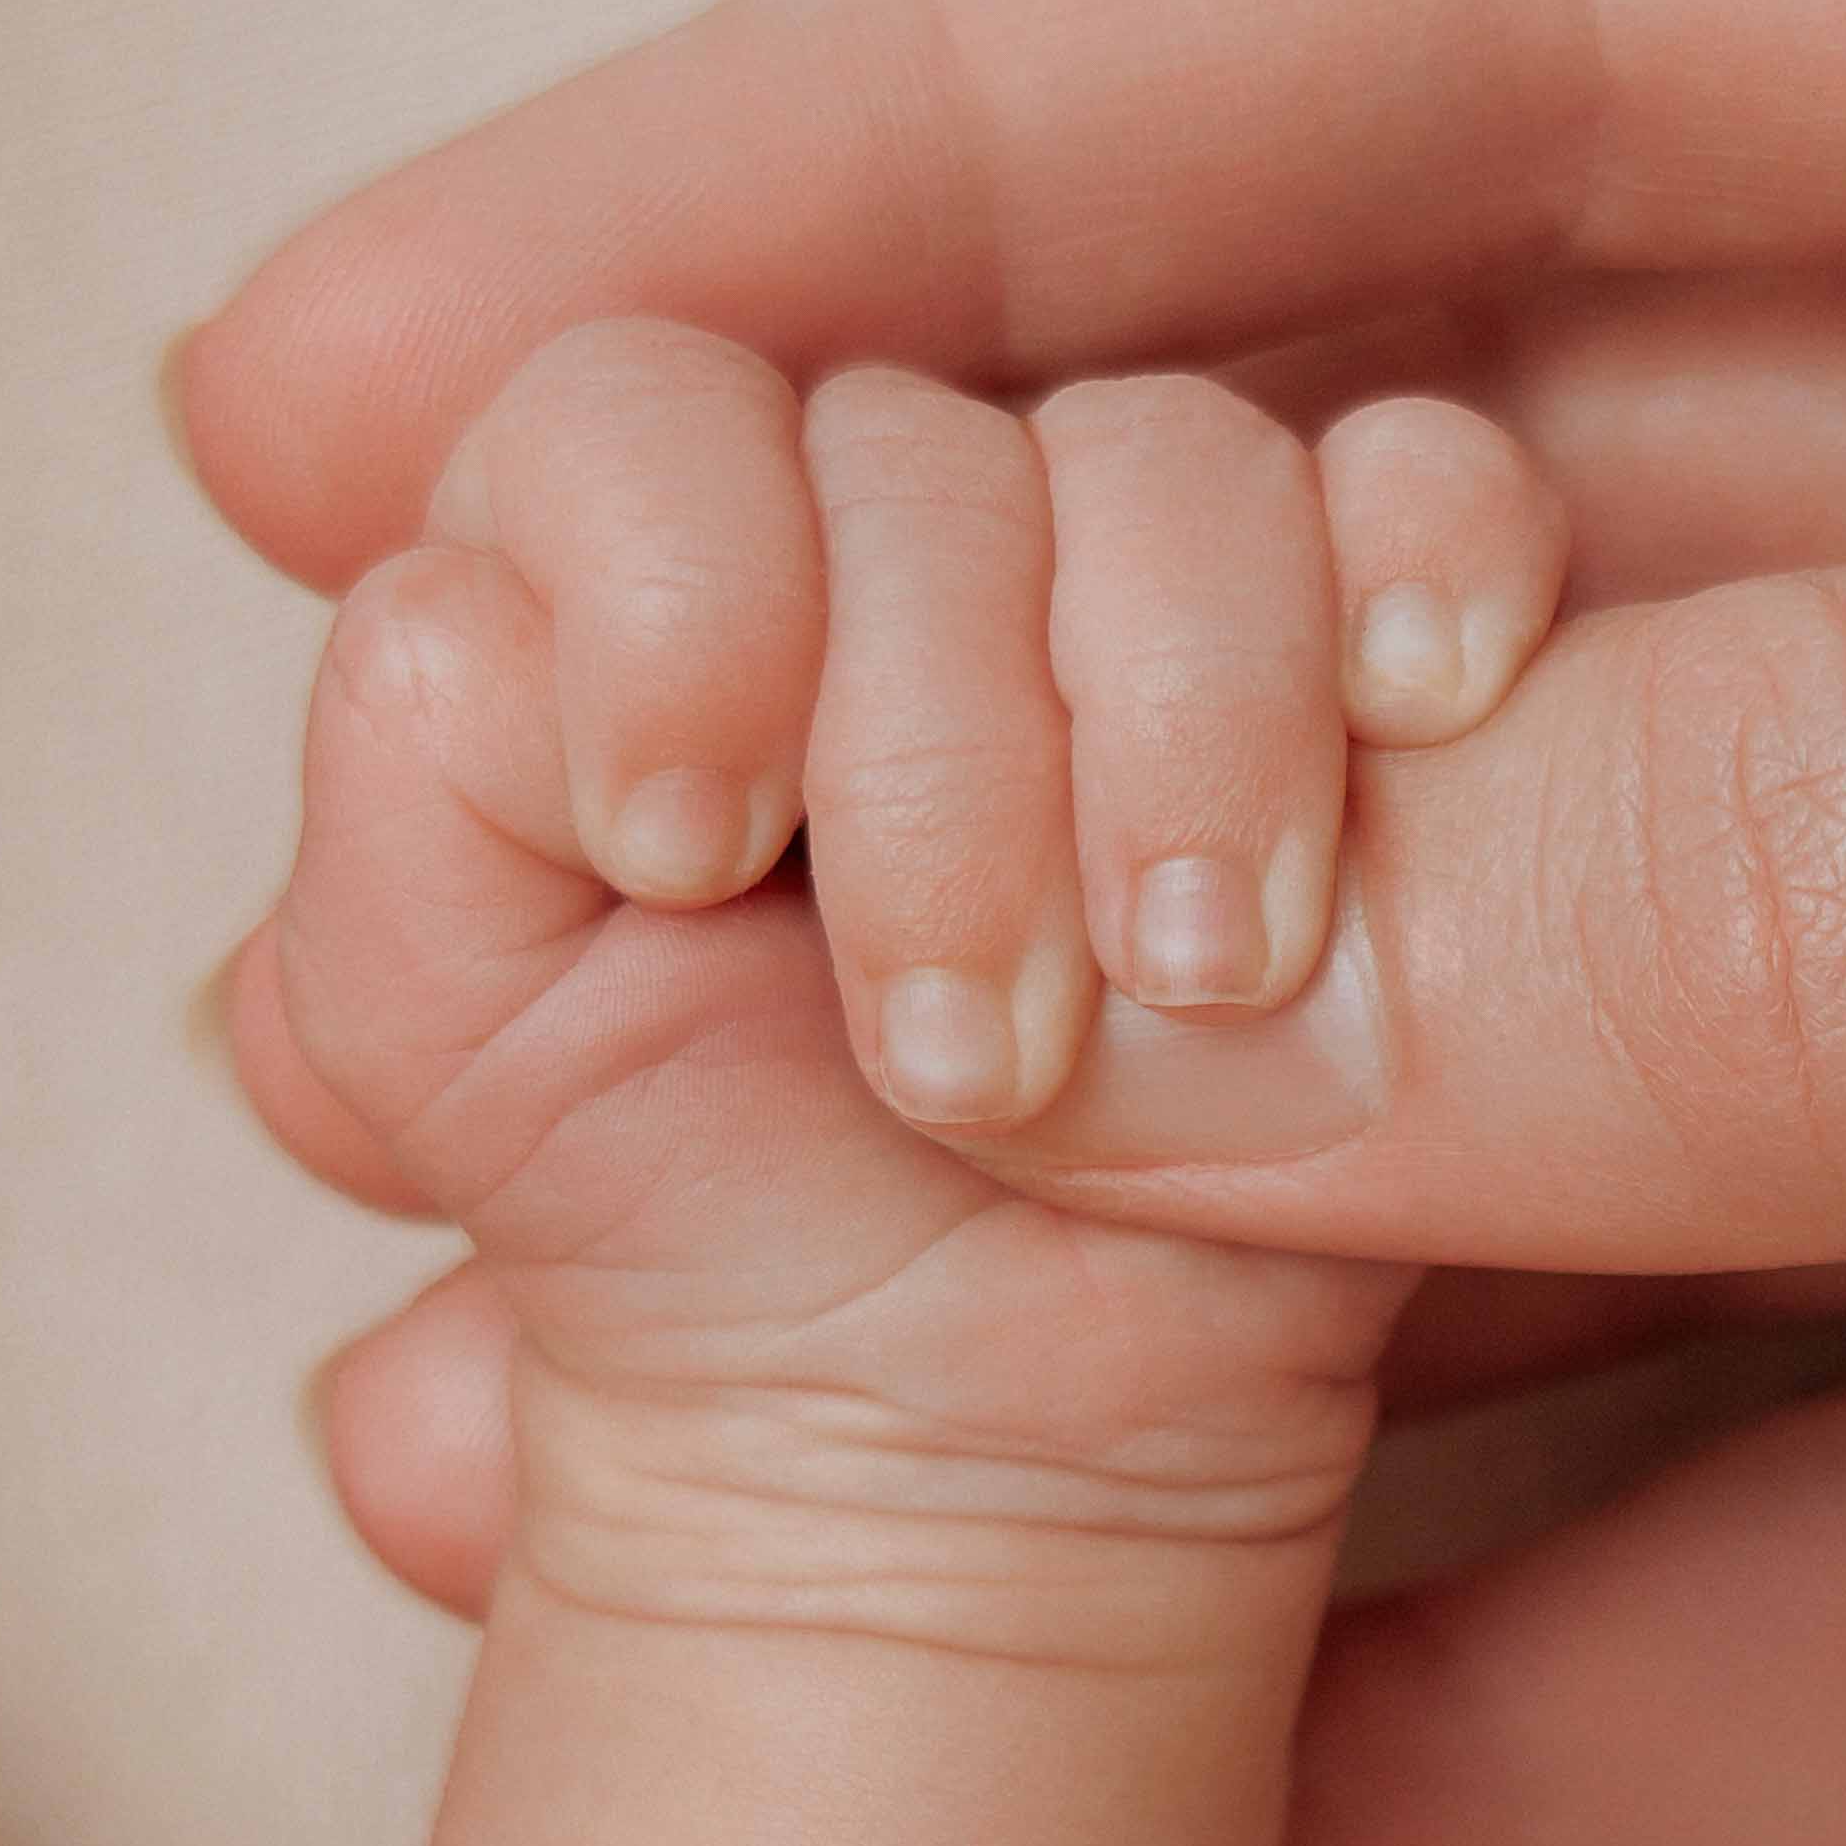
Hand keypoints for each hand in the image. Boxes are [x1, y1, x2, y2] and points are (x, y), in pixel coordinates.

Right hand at [185, 0, 1845, 1845]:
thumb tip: (1239, 965)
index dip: (918, 148)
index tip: (423, 362)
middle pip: (1490, 544)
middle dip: (961, 750)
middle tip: (459, 942)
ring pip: (1611, 1074)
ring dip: (1147, 1238)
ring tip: (610, 1349)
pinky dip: (1504, 1662)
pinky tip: (1120, 1763)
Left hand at [249, 318, 1558, 1666]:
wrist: (943, 1434)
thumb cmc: (684, 1218)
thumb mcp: (426, 1024)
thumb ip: (411, 757)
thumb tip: (532, 602)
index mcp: (633, 555)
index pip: (638, 410)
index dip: (672, 604)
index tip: (685, 859)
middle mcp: (885, 519)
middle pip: (922, 456)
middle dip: (938, 775)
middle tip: (953, 1063)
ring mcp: (1137, 584)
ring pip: (1180, 471)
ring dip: (1182, 736)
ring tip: (1186, 991)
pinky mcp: (1368, 669)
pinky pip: (1435, 491)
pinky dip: (1432, 568)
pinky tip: (1417, 709)